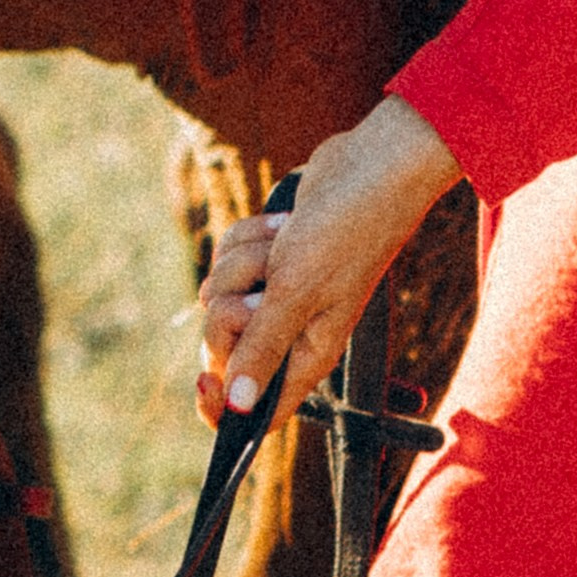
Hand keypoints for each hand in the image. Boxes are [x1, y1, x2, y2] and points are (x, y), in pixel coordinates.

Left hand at [196, 98, 461, 427]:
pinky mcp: (267, 260)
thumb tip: (239, 408)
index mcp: (306, 356)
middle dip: (229, 311)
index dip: (224, 407)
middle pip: (223, 347)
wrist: (371, 166)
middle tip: (260, 293)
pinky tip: (281, 226)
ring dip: (243, 263)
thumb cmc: (347, 230)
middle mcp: (290, 332)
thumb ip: (263, 349)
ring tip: (283, 246)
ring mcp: (276, 294)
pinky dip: (247, 237)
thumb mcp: (297, 293)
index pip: (259, 411)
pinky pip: (227, 257)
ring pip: (218, 293)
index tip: (204, 379)